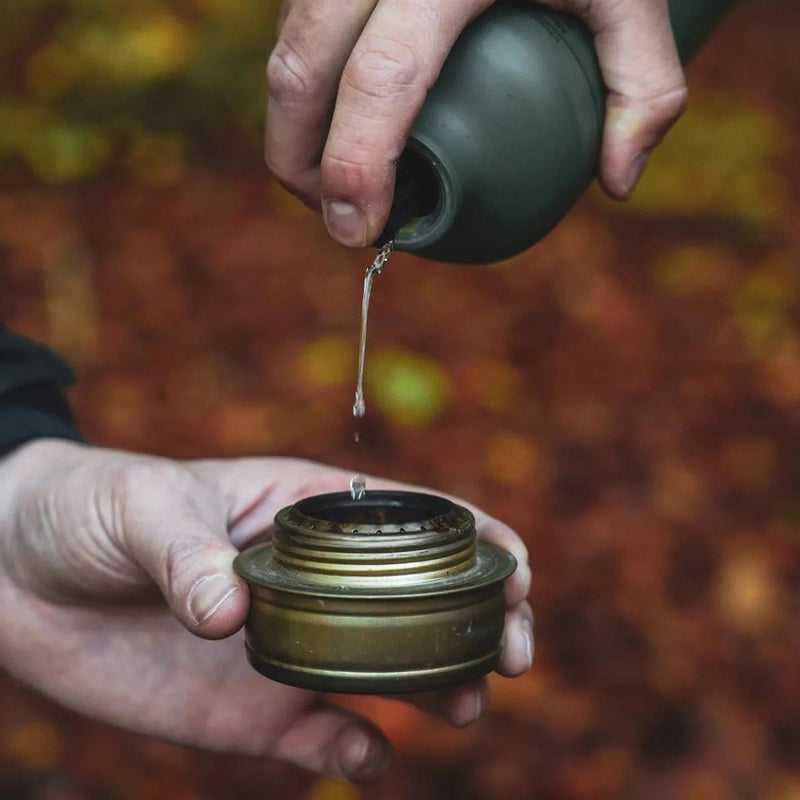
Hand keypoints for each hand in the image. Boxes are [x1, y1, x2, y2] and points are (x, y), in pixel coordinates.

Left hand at [0, 440, 531, 783]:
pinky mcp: (254, 711)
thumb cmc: (93, 509)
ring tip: (462, 705)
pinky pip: (323, 738)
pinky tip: (363, 756)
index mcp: (308, 512)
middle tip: (512, 654)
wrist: (20, 575)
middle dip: (482, 624)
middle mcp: (317, 583)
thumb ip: (188, 555)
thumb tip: (229, 615)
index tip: (519, 571)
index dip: (480, 540)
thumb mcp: (142, 509)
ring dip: (438, 691)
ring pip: (390, 674)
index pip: (415, 519)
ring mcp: (292, 647)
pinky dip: (353, 754)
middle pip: (424, 603)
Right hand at [264, 0, 686, 246]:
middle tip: (338, 221)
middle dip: (300, 163)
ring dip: (293, 129)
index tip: (358, 229)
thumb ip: (643, 89)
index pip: (379, 79)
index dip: (355, 166)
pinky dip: (303, 86)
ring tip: (331, 181)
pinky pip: (291, 25)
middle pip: (300, 71)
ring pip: (283, 49)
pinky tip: (332, 122)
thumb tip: (620, 183)